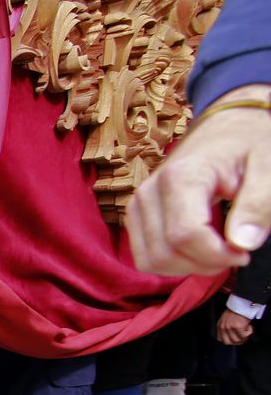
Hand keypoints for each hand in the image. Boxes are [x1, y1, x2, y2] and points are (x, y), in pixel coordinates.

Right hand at [128, 84, 270, 275]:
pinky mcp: (136, 215)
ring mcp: (138, 204)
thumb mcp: (267, 166)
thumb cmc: (248, 143)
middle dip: (203, 264)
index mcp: (181, 177)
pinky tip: (198, 249)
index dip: (217, 255)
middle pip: (165, 253)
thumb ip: (258, 204)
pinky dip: (172, 262)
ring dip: (187, 267)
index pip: (185, 235)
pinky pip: (145, 256)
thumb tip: (243, 244)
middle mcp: (149, 192)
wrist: (226, 127)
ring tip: (216, 251)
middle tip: (234, 253)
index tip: (245, 252)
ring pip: (150, 260)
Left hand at [218, 309, 254, 345]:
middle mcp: (223, 327)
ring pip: (237, 340)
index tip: (237, 339)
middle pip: (229, 342)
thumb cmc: (236, 310)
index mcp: (219, 326)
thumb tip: (233, 336)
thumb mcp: (226, 319)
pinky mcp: (237, 326)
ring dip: (245, 337)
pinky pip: (245, 335)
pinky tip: (249, 326)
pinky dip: (249, 332)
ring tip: (247, 330)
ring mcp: (229, 327)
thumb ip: (226, 328)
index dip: (230, 341)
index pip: (222, 339)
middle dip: (238, 341)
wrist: (242, 303)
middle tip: (244, 336)